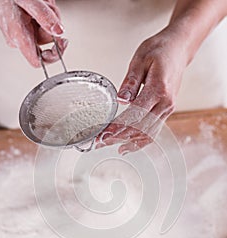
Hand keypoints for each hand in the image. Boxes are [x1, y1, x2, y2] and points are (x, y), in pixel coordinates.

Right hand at [0, 0, 67, 66]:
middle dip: (51, 27)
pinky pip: (40, 29)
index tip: (62, 45)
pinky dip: (44, 18)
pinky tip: (39, 7)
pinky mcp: (24, 32)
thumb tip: (59, 32)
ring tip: (42, 4)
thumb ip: (44, 16)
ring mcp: (21, 37)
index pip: (37, 61)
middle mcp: (18, 40)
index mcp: (18, 37)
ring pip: (45, 34)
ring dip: (49, 19)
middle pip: (45, 44)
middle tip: (50, 11)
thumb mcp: (29, 1)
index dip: (52, 57)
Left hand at [96, 28, 187, 153]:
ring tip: (112, 145)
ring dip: (129, 142)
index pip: (135, 114)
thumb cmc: (161, 50)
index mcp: (159, 89)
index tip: (105, 133)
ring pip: (148, 133)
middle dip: (119, 137)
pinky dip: (140, 140)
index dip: (119, 126)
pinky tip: (128, 144)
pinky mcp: (166, 110)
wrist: (179, 48)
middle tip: (101, 142)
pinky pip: (153, 130)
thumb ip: (130, 82)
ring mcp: (168, 108)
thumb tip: (121, 99)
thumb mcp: (140, 59)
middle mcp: (166, 102)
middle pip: (141, 128)